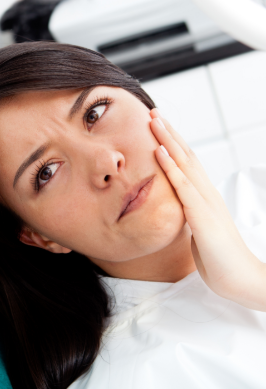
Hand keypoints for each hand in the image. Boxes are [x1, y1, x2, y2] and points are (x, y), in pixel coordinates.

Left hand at [150, 108, 265, 310]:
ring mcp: (205, 202)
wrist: (239, 279)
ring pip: (184, 163)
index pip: (187, 163)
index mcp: (204, 196)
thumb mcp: (198, 230)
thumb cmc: (218, 258)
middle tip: (153, 112)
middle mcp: (206, 193)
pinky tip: (159, 151)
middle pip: (186, 155)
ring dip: (167, 140)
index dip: (172, 143)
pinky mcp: (202, 216)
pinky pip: (183, 186)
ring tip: (153, 121)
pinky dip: (170, 167)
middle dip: (168, 133)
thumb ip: (189, 215)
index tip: (157, 126)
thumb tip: (176, 208)